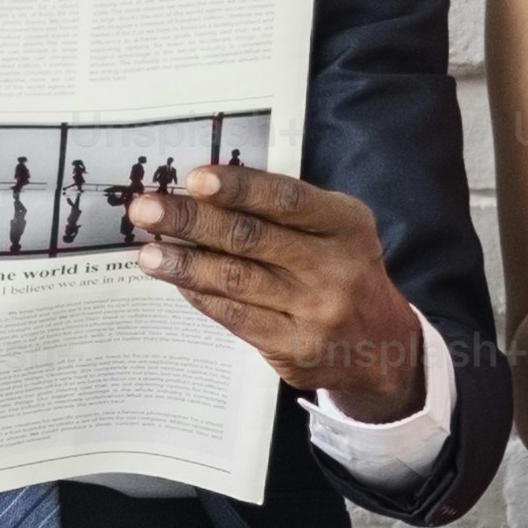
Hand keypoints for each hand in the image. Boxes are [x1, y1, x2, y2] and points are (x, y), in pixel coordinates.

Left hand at [128, 162, 428, 420]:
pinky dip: (201, 295)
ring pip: (236, 280)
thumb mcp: (336, 230)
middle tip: (146, 210)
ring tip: (147, 252)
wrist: (381, 348)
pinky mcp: (294, 348)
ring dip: (184, 263)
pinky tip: (176, 280)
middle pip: (251, 238)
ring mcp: (315, 311)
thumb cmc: (343, 272)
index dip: (238, 188)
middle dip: (192, 221)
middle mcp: (334, 267)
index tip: (194, 179)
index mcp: (346, 224)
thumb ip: (284, 212)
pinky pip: (235, 316)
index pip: (286, 200)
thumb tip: (205, 195)